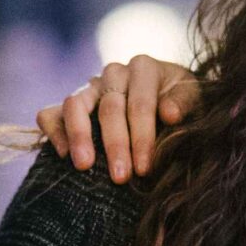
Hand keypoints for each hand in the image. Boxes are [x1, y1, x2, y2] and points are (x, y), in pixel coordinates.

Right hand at [33, 55, 199, 183]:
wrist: (169, 100)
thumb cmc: (182, 103)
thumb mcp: (195, 100)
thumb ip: (184, 104)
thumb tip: (168, 114)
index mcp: (144, 68)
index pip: (140, 103)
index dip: (141, 137)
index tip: (144, 168)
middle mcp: (114, 73)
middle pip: (109, 107)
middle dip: (115, 145)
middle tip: (120, 177)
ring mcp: (89, 87)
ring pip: (74, 104)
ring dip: (79, 136)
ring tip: (84, 166)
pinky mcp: (71, 104)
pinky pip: (50, 113)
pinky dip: (54, 132)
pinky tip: (63, 156)